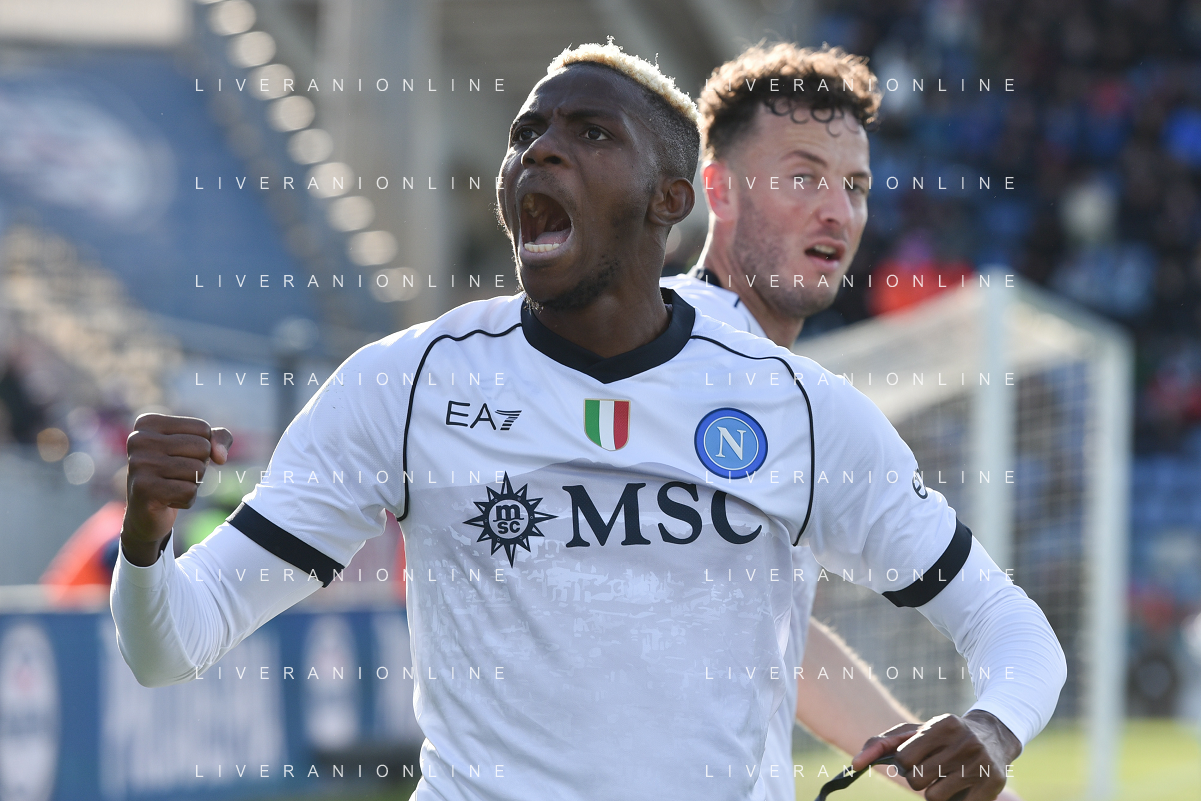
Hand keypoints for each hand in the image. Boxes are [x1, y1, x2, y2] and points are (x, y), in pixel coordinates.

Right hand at [121, 414, 231, 565]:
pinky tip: (167, 500)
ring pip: (197, 469)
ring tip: (171, 486)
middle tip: (176, 474)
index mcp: (148, 422)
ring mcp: (139, 464)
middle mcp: (138, 439)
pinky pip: (189, 491)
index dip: (202, 446)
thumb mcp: (200, 446)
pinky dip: (187, 499)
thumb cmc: (175, 472)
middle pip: (202, 447)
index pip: (202, 428)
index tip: (178, 456)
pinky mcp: (143, 489)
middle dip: (199, 465)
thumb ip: (219, 438)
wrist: (146, 512)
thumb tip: (220, 457)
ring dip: (193, 483)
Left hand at [852, 711, 1020, 799]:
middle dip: (919, 778)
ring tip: (947, 777)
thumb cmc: (942, 736)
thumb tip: (855, 764)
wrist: (992, 736)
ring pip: (934, 796)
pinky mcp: (992, 784)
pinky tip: (963, 786)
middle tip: (933, 768)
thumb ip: (881, 744)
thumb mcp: (914, 731)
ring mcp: (980, 764)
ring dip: (935, 791)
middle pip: (917, 780)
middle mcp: (964, 742)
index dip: (905, 763)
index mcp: (942, 724)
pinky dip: (954, 800)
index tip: (916, 758)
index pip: (904, 758)